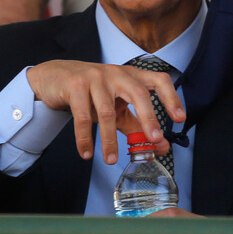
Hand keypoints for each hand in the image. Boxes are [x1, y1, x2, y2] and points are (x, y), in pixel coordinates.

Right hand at [26, 60, 183, 164]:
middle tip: (154, 140)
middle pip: (138, 93)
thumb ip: (137, 124)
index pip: (158, 80)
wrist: (53, 78)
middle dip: (149, 118)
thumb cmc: (90, 92)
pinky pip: (82, 116)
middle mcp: (116, 73)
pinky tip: (87, 152)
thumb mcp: (116, 106)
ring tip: (111, 160)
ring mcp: (95, 77)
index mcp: (130, 76)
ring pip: (107, 112)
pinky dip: (84, 138)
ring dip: (109, 140)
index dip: (171, 98)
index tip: (179, 118)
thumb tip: (160, 146)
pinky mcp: (75, 85)